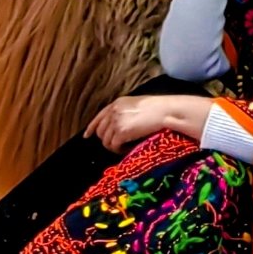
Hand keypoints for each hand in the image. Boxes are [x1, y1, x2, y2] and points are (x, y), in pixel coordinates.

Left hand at [88, 93, 210, 151]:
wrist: (165, 111)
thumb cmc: (157, 109)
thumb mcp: (136, 106)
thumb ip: (124, 113)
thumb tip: (119, 126)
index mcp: (117, 103)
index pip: (99, 116)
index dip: (92, 127)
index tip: (87, 135)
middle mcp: (113, 111)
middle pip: (100, 131)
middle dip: (107, 140)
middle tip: (118, 145)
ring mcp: (116, 121)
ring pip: (106, 141)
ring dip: (115, 146)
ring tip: (125, 147)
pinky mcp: (120, 132)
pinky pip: (114, 146)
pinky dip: (120, 150)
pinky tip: (128, 148)